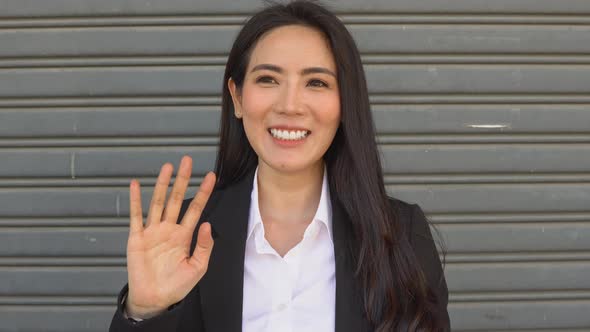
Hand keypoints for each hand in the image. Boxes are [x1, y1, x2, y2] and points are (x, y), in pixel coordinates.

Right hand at [124, 156, 215, 318]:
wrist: (154, 299)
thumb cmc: (176, 286)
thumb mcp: (197, 267)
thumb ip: (204, 246)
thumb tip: (207, 224)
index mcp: (184, 236)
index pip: (196, 208)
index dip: (203, 192)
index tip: (211, 177)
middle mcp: (169, 229)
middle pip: (176, 199)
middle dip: (182, 180)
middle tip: (187, 161)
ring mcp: (153, 231)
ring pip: (158, 202)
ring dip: (162, 184)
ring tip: (167, 167)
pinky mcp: (137, 238)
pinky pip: (136, 216)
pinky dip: (135, 200)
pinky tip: (135, 185)